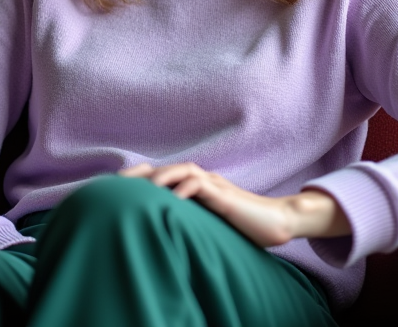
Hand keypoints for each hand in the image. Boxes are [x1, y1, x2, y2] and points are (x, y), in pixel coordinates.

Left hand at [119, 162, 349, 247]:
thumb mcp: (213, 223)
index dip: (142, 179)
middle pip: (167, 168)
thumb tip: (170, 229)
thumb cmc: (246, 226)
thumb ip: (195, 220)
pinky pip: (201, 185)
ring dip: (161, 177)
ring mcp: (215, 186)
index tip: (118, 189)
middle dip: (142, 174)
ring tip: (141, 189)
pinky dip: (185, 190)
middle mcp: (204, 180)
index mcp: (199, 186)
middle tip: (118, 183)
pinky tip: (171, 201)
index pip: (165, 176)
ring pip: (182, 170)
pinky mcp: (225, 196)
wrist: (279, 221)